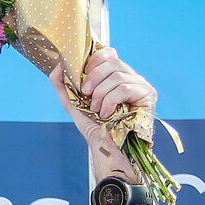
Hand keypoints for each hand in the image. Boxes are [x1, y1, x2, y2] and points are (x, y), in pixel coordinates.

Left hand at [49, 48, 156, 177]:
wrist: (108, 150)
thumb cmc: (95, 130)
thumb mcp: (75, 105)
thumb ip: (65, 87)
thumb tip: (57, 67)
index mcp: (114, 77)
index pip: (108, 54)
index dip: (94, 60)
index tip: (83, 79)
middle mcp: (129, 78)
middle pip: (112, 61)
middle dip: (93, 77)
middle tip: (85, 94)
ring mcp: (140, 85)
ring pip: (117, 75)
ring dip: (100, 94)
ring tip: (97, 110)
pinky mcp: (148, 95)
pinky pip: (126, 87)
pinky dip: (110, 101)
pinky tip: (106, 114)